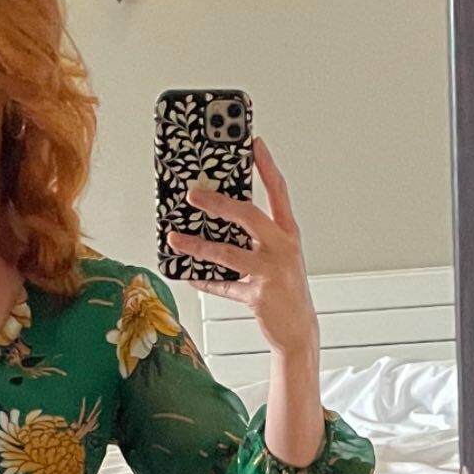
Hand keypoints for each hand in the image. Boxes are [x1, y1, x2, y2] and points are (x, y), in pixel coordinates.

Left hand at [166, 135, 319, 358]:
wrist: (298, 329)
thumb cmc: (285, 290)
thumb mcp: (277, 258)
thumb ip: (254, 239)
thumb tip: (218, 223)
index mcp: (287, 233)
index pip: (278, 191)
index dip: (266, 166)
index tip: (254, 144)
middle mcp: (282, 247)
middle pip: (248, 215)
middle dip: (218, 202)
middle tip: (192, 194)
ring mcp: (271, 271)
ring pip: (227, 252)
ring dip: (197, 245)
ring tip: (175, 238)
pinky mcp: (259, 295)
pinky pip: (224, 286)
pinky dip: (205, 281)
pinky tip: (189, 275)